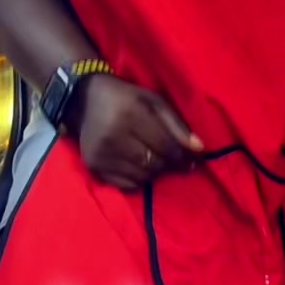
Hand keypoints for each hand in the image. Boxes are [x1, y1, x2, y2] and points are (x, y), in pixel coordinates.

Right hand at [71, 73, 203, 190]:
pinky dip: (138, 180)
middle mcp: (113, 137)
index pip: (165, 146)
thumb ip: (177, 124)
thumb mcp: (154, 101)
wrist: (84, 101)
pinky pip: (126, 185)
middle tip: (175, 161)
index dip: (182, 156)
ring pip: (142, 177)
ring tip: (156, 161)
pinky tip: (139, 167)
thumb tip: (199, 149)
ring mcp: (101, 155)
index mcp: (130, 115)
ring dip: (154, 173)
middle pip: (154, 164)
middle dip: (169, 164)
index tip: (192, 159)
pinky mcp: (94, 167)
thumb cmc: (125, 98)